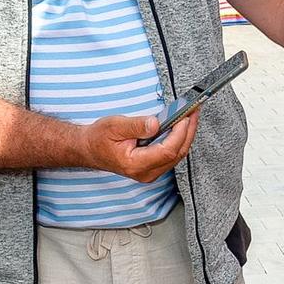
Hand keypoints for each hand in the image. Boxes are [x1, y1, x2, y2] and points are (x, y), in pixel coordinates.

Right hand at [81, 112, 197, 182]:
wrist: (90, 149)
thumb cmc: (99, 138)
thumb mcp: (114, 126)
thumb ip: (136, 126)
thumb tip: (156, 123)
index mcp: (135, 164)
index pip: (167, 151)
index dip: (179, 133)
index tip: (185, 116)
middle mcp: (145, 173)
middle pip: (176, 154)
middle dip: (188, 131)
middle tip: (194, 111)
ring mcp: (150, 172)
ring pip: (177, 155)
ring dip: (186, 134)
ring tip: (191, 115)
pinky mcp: (153, 168)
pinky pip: (172, 155)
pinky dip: (179, 139)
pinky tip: (182, 126)